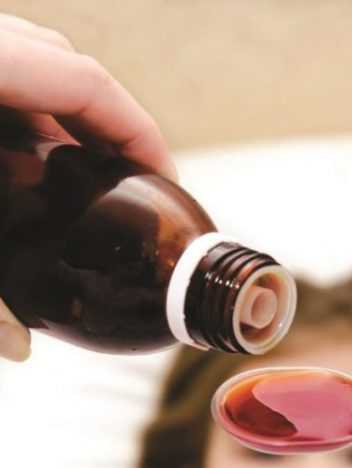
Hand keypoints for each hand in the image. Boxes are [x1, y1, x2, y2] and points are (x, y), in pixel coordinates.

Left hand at [0, 13, 176, 360]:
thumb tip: (23, 349)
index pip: (86, 79)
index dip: (138, 129)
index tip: (166, 178)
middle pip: (66, 66)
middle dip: (111, 126)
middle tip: (128, 183)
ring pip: (31, 65)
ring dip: (64, 120)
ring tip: (80, 175)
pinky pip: (2, 74)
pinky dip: (25, 115)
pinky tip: (20, 161)